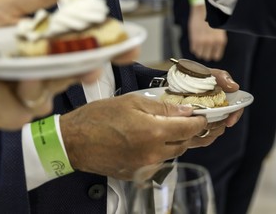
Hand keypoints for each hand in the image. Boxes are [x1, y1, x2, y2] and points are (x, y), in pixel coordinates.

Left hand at [0, 0, 131, 130]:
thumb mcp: (6, 6)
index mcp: (53, 46)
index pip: (93, 49)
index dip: (115, 49)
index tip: (132, 46)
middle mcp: (46, 72)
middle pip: (77, 76)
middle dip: (82, 71)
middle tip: (84, 66)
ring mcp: (28, 95)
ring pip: (49, 96)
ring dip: (35, 83)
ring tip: (17, 72)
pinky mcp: (5, 114)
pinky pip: (16, 111)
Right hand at [59, 93, 216, 179]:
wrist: (72, 142)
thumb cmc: (98, 118)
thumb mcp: (133, 102)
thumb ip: (163, 107)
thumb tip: (185, 110)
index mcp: (154, 132)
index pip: (191, 128)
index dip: (201, 120)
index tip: (203, 115)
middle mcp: (153, 153)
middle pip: (185, 143)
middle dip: (192, 131)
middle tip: (192, 120)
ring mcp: (144, 166)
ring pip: (173, 154)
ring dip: (178, 142)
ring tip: (174, 128)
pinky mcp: (136, 174)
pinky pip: (158, 163)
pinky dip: (162, 152)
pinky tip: (156, 141)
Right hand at [188, 5, 226, 61]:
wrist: (203, 10)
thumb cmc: (212, 19)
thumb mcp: (219, 31)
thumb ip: (217, 42)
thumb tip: (213, 52)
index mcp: (221, 41)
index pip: (217, 57)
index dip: (213, 54)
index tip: (211, 51)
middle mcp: (212, 43)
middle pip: (207, 57)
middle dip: (205, 53)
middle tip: (204, 47)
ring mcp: (203, 42)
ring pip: (199, 55)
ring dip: (199, 51)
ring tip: (200, 44)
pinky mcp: (194, 39)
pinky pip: (193, 50)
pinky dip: (194, 47)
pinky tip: (196, 40)